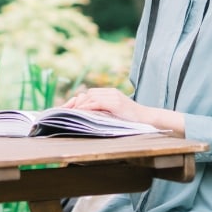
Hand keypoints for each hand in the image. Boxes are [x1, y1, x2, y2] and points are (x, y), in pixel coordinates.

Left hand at [66, 87, 184, 136]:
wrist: (148, 118)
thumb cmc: (132, 119)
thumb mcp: (115, 113)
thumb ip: (103, 111)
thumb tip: (87, 115)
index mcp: (110, 93)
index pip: (89, 94)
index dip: (77, 100)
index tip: (65, 108)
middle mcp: (111, 92)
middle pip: (88, 94)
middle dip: (75, 102)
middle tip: (64, 111)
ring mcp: (114, 96)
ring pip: (91, 97)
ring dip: (80, 105)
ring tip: (70, 112)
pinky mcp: (116, 103)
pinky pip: (98, 102)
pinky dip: (88, 106)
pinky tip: (81, 112)